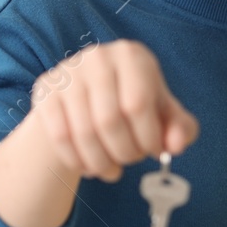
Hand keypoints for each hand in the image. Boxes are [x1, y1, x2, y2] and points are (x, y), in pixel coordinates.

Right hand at [26, 39, 198, 183]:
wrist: (87, 96)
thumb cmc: (132, 104)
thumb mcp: (162, 114)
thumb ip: (180, 129)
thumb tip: (176, 145)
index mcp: (132, 56)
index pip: (137, 104)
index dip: (147, 138)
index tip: (151, 151)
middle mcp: (98, 57)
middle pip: (108, 120)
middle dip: (124, 152)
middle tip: (129, 161)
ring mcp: (68, 72)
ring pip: (83, 132)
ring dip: (100, 163)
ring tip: (111, 170)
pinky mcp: (46, 89)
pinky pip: (60, 136)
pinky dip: (76, 160)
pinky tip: (88, 166)